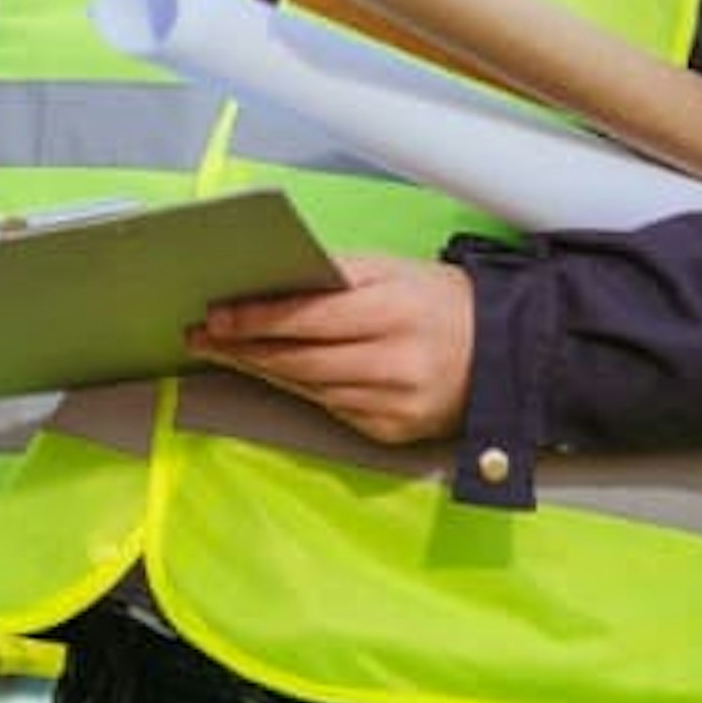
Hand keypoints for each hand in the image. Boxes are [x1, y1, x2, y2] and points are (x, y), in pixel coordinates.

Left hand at [187, 252, 473, 443]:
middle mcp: (397, 364)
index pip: (309, 318)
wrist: (500, 352)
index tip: (216, 316)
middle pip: (300, 360)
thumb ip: (331, 277)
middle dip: (244, 348)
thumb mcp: (389, 270)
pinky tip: (270, 372)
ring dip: (260, 370)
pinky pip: (330, 407)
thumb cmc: (436, 301)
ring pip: (308, 388)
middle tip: (201, 336)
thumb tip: (265, 281)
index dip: (257, 319)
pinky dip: (298, 388)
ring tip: (223, 351)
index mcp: (396, 312)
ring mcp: (395, 405)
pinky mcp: (392, 432)